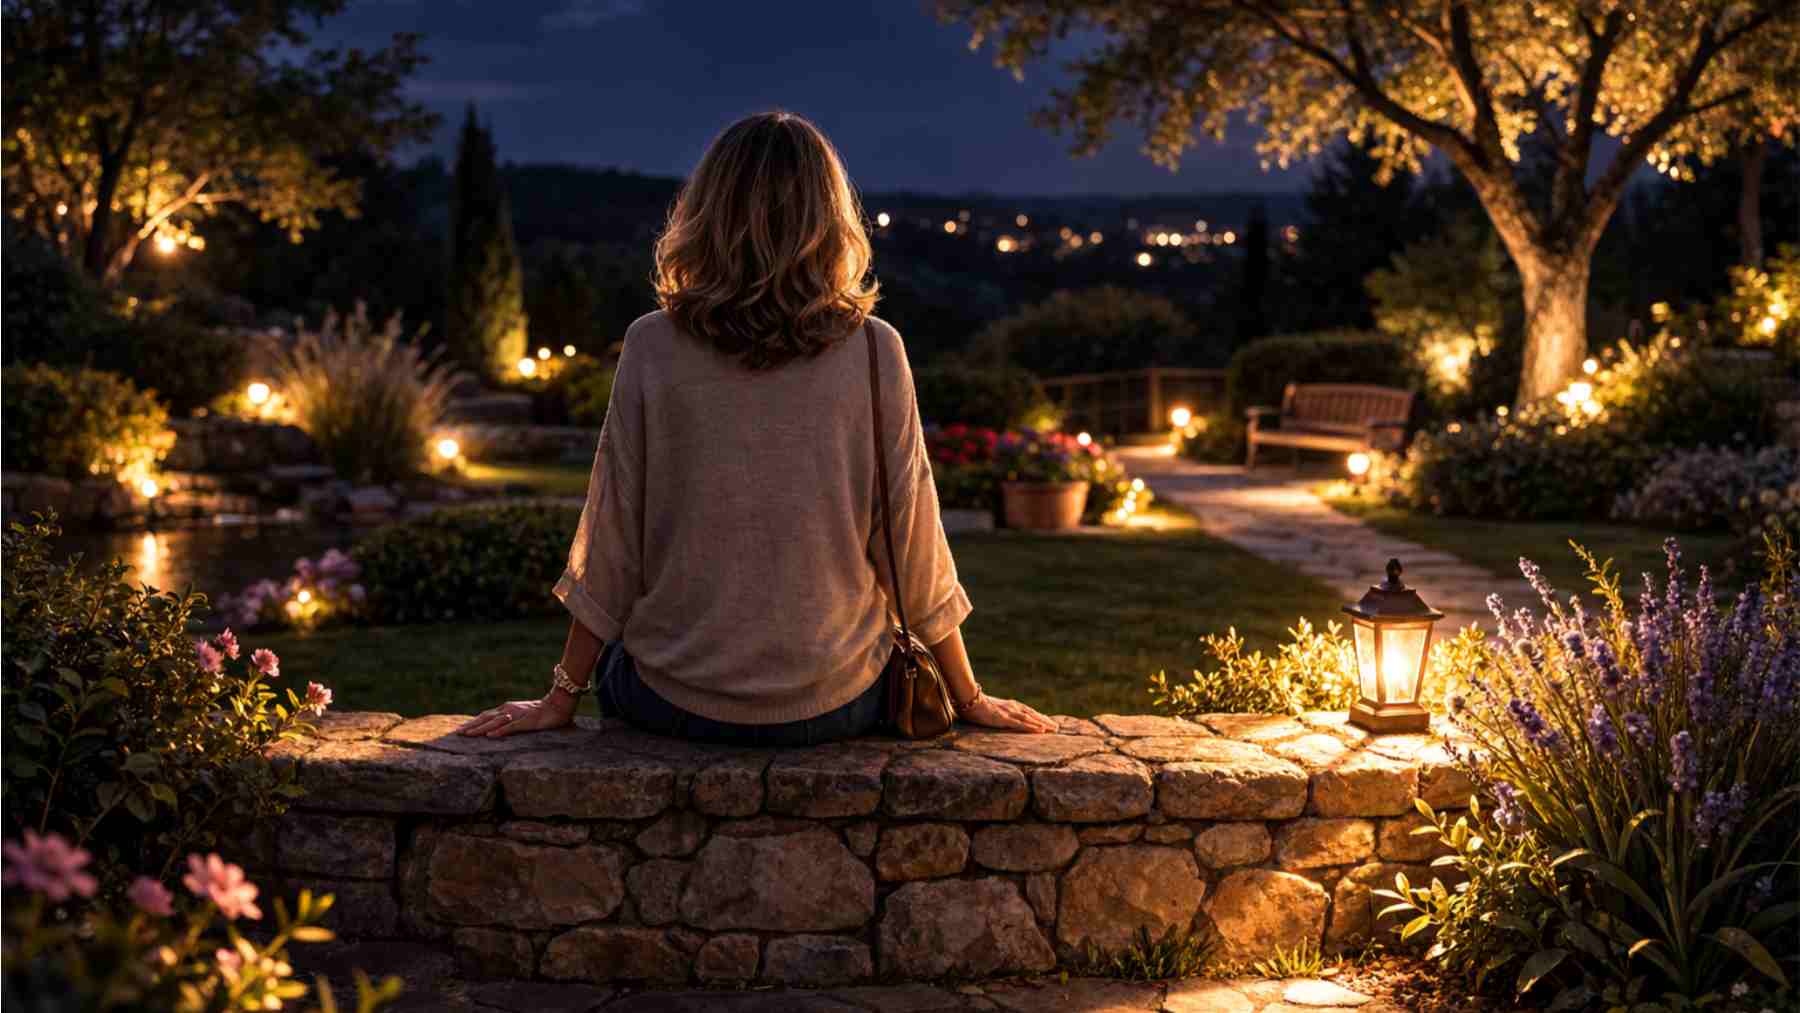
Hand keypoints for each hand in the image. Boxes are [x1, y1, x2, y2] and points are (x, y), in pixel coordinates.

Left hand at [457, 694, 576, 737]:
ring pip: (494, 723)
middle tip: (457, 733)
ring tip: (467, 734)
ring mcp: (517, 715)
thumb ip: (511, 720)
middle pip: (485, 718)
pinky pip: (510, 727)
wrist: (560, 703)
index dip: (472, 722)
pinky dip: (499, 731)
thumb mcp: (523, 714)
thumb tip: (498, 728)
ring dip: (479, 729)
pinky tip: (490, 736)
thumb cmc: (543, 710)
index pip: (485, 716)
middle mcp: (508, 710)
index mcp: (507, 709)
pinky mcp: (526, 722)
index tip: (461, 729)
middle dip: (471, 726)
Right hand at [959, 693, 1057, 733]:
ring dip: (1043, 724)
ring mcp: (1009, 713)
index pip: (1028, 711)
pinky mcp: (1004, 719)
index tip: (1048, 722)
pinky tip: (1040, 730)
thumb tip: (997, 714)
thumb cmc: (975, 704)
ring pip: (1030, 719)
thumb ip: (997, 710)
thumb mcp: (990, 707)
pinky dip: (1032, 727)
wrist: (968, 699)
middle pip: (1032, 714)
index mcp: (1009, 705)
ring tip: (1053, 729)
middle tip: (1056, 727)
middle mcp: (1013, 707)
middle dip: (1045, 721)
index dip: (1038, 717)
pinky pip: (1021, 724)